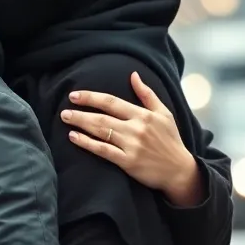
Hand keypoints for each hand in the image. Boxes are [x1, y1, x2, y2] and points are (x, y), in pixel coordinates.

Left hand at [61, 73, 203, 205]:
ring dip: (80, 124)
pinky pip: (103, 150)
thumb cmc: (170, 140)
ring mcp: (131, 145)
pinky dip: (87, 143)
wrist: (179, 170)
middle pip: (102, 116)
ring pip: (101, 131)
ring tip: (65, 118)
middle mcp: (136, 128)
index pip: (112, 102)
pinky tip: (74, 137)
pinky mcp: (128, 162)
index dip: (91, 97)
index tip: (75, 95)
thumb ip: (147, 94)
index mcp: (143, 115)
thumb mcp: (164, 113)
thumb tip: (133, 75)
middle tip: (64, 110)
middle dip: (81, 111)